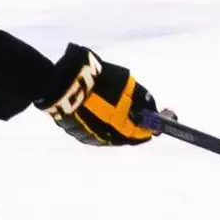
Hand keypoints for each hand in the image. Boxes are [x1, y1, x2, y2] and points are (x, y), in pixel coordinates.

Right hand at [40, 45, 158, 146]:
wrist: (64, 83)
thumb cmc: (99, 83)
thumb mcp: (127, 86)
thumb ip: (142, 98)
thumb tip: (152, 108)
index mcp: (120, 128)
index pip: (140, 134)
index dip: (148, 127)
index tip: (154, 121)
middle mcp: (104, 137)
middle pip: (123, 136)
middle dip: (131, 125)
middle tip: (136, 113)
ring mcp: (86, 135)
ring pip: (106, 134)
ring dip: (114, 124)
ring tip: (116, 108)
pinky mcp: (73, 130)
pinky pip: (92, 130)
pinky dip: (99, 122)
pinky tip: (100, 109)